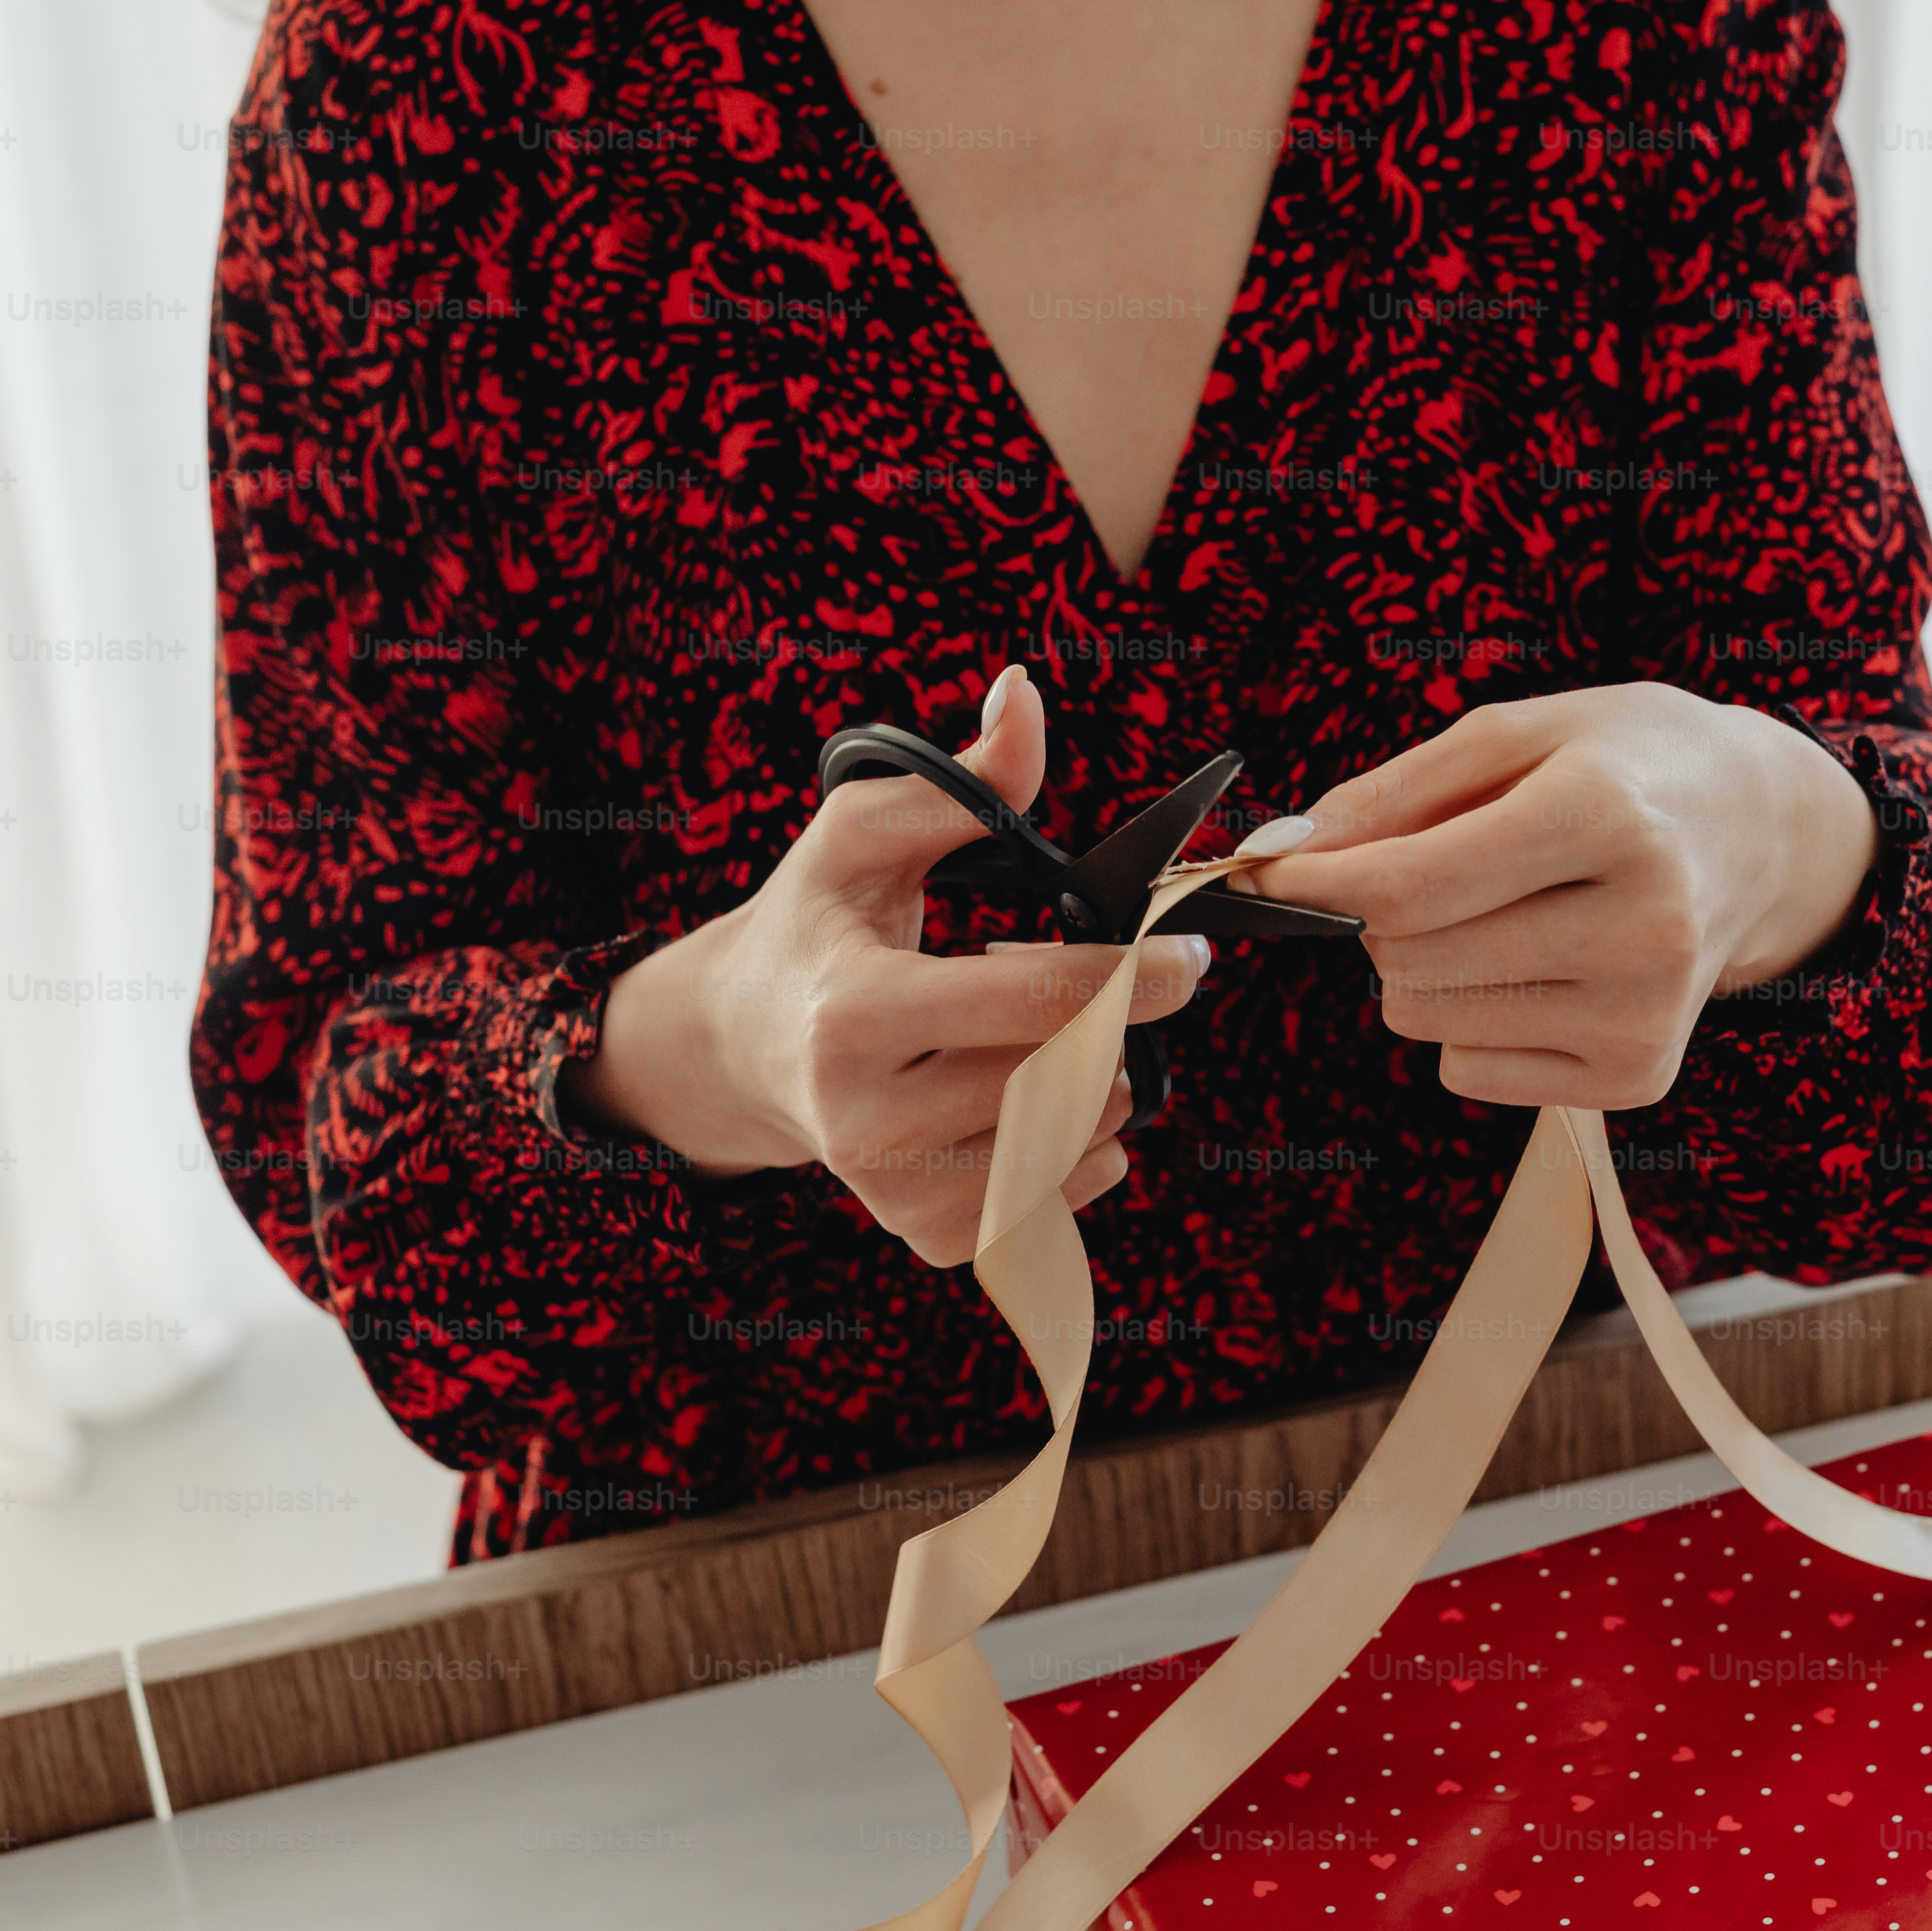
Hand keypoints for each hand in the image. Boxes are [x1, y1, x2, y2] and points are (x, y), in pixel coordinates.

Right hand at [563, 666, 1209, 1267]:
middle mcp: (865, 1121)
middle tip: (1108, 987)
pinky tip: (1040, 1103)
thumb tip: (1024, 696)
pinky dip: (1076, 1152)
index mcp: (852, 1016)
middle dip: (1111, 1024)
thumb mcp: (863, 834)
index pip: (1035, 1001)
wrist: (743, 1046)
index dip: (1135, 975)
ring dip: (1100, 1085)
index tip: (1188, 955)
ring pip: (1069, 1144)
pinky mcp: (922, 1234)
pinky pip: (1053, 1203)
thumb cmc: (817, 924)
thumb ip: (959, 779)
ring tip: (1057, 1040)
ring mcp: (892, 1191)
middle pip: (1064, 1076)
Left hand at [1244, 686, 1874, 1108]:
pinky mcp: (1640, 1076)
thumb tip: (1284, 854)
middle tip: (1432, 870)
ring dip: (1425, 968)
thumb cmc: (1622, 766)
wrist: (1758, 833)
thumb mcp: (1517, 733)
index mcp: (1607, 817)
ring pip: (1428, 1021)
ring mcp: (1645, 1015)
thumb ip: (1395, 791)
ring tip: (1502, 913)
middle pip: (1410, 958)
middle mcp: (1641, 926)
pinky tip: (1540, 967)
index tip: (1272, 873)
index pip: (1414, 887)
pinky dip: (1473, 1022)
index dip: (1318, 886)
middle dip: (1381, 916)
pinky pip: (1470, 1071)